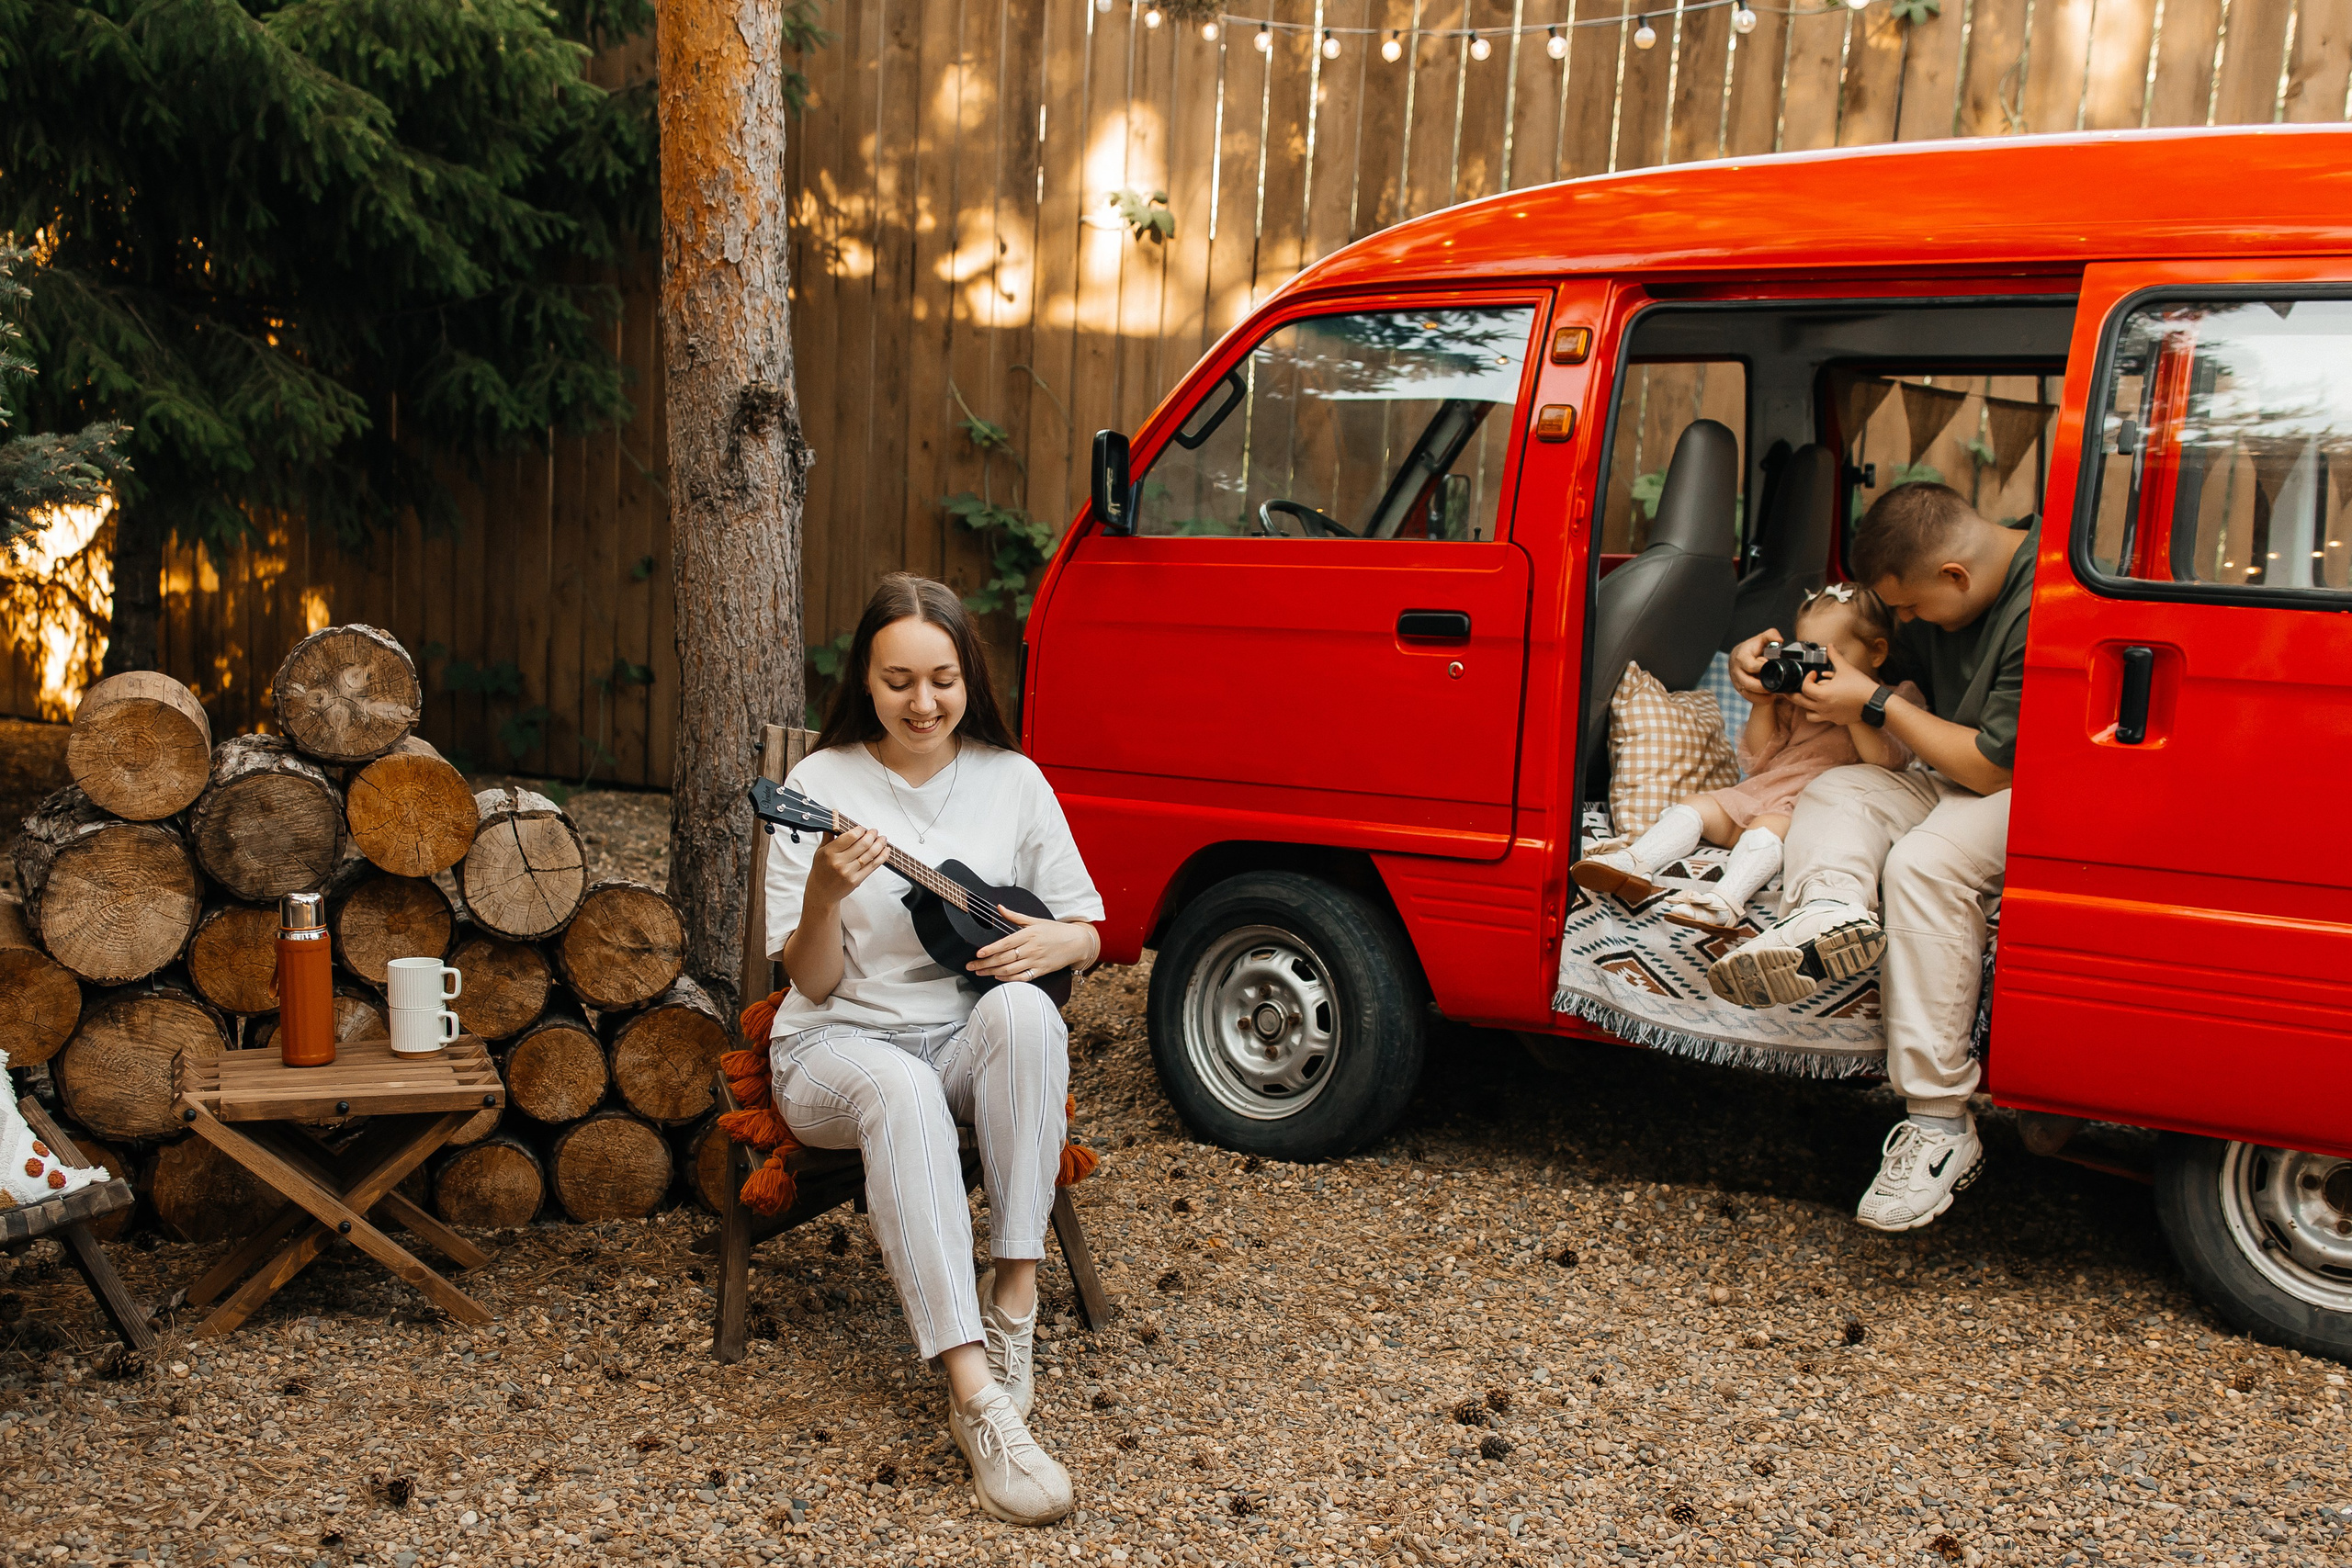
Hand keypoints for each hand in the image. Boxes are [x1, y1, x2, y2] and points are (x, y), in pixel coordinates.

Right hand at [805, 826, 888, 908]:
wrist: (822, 892)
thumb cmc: (821, 871)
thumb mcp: (820, 851)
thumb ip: (829, 836)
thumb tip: (835, 819)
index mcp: (830, 852)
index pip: (849, 836)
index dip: (860, 830)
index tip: (862, 828)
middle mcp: (839, 862)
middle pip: (863, 844)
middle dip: (872, 835)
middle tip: (874, 831)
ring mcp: (849, 872)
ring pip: (870, 854)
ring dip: (879, 844)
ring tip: (882, 839)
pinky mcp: (857, 880)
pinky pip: (873, 866)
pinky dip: (882, 857)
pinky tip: (885, 850)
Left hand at [969, 908, 1097, 983]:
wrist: (1076, 942)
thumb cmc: (1055, 931)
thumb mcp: (1036, 920)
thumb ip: (1015, 916)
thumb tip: (1000, 908)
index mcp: (1029, 934)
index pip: (1005, 943)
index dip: (990, 949)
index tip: (978, 953)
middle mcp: (1031, 949)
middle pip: (1004, 958)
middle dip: (985, 963)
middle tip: (971, 966)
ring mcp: (1036, 961)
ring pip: (1010, 969)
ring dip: (993, 971)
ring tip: (980, 972)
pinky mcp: (1041, 971)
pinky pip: (1022, 977)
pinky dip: (1008, 978)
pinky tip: (998, 977)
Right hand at [1727, 628, 1782, 700]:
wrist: (1739, 655)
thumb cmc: (1752, 648)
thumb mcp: (1761, 638)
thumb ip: (1771, 635)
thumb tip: (1779, 640)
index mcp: (1741, 657)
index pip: (1751, 666)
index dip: (1762, 668)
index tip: (1772, 667)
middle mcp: (1736, 670)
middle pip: (1747, 683)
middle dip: (1763, 686)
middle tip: (1776, 685)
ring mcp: (1736, 681)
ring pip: (1747, 692)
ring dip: (1761, 695)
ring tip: (1774, 693)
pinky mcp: (1739, 688)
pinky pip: (1747, 697)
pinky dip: (1759, 699)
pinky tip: (1769, 697)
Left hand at [1788, 643, 1881, 726]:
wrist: (1875, 702)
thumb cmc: (1861, 686)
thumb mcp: (1846, 668)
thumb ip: (1835, 656)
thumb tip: (1830, 645)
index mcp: (1823, 694)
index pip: (1804, 687)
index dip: (1807, 678)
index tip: (1813, 674)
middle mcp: (1823, 707)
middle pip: (1800, 702)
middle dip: (1793, 694)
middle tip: (1789, 690)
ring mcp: (1828, 715)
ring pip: (1808, 714)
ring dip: (1805, 706)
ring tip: (1807, 699)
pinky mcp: (1835, 720)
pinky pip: (1821, 718)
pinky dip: (1818, 712)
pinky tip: (1822, 704)